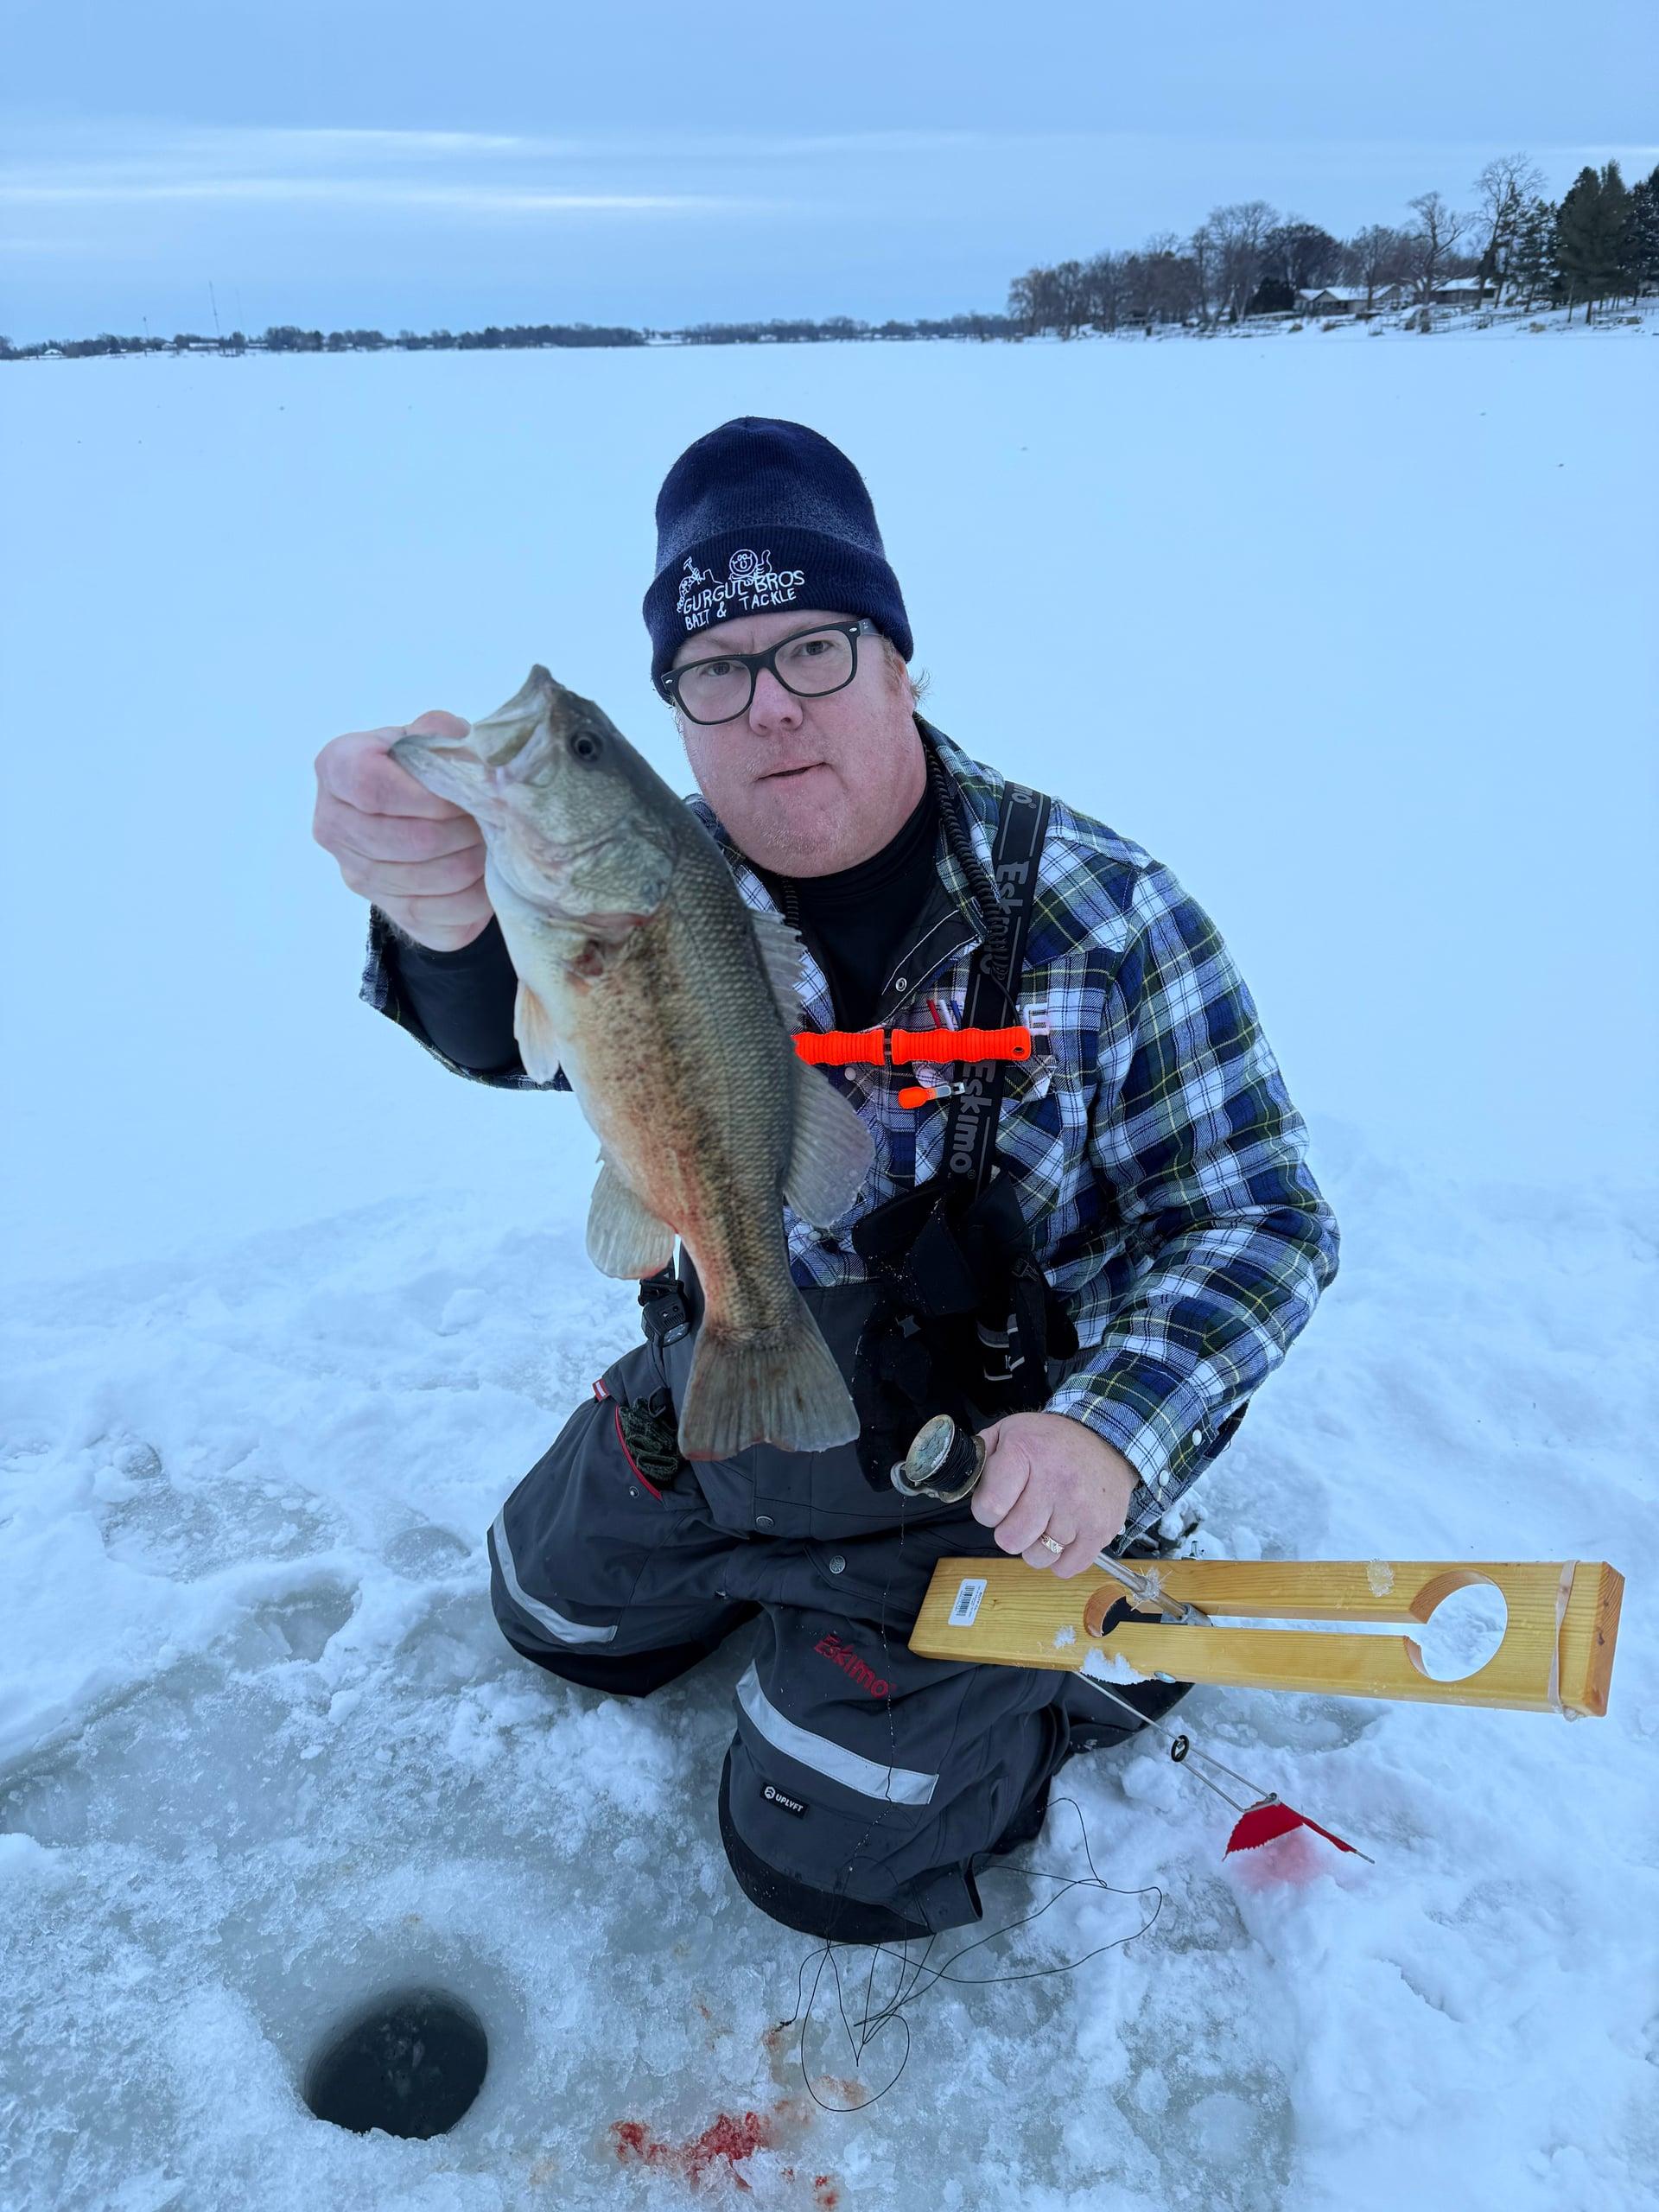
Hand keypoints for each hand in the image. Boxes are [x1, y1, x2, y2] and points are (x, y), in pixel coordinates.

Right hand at [312, 712, 493, 951]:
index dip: (428, 796)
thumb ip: (440, 734)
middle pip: (407, 840)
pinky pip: (441, 916)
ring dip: (475, 861)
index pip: (371, 788)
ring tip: (495, 841)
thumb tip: (470, 757)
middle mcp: (334, 826)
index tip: (466, 793)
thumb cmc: (421, 768)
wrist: (417, 813)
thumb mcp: (427, 736)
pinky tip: (489, 874)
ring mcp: (358, 877)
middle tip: (496, 818)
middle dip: (463, 830)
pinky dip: (476, 897)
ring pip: (428, 880)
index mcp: (336, 770)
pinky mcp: (393, 914)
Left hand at [970, 1411, 1136, 1577]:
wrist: (1106, 1439)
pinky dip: (1059, 1560)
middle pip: (1011, 1539)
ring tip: (1043, 1524)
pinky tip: (1061, 1538)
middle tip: (1020, 1515)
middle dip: (1009, 1531)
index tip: (996, 1504)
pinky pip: (1067, 1567)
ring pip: (1038, 1557)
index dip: (986, 1511)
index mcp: (1026, 1454)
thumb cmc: (1052, 1440)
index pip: (989, 1508)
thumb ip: (981, 1455)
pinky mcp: (1100, 1529)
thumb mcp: (1010, 1430)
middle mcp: (1055, 1483)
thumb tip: (962, 1483)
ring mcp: (1080, 1509)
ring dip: (1034, 1547)